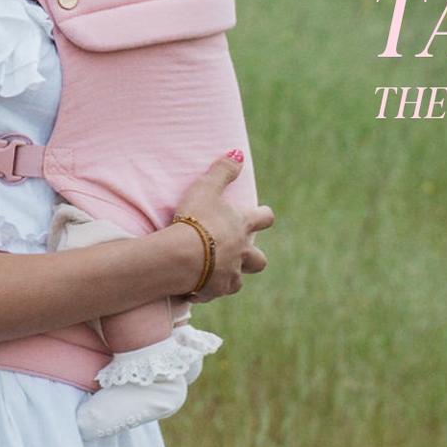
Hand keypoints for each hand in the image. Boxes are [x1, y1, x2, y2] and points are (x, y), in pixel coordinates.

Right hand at [170, 152, 275, 300]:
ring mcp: (230, 274)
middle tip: (240, 252)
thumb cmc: (195, 219)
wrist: (181, 256)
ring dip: (231, 276)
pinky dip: (208, 290)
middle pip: (260, 260)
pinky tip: (197, 288)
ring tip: (216, 272)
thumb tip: (239, 153)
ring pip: (239, 280)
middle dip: (253, 258)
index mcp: (242, 227)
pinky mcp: (214, 291)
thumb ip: (223, 170)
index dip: (264, 216)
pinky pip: (214, 293)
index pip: (265, 219)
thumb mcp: (206, 187)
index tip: (262, 214)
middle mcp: (242, 253)